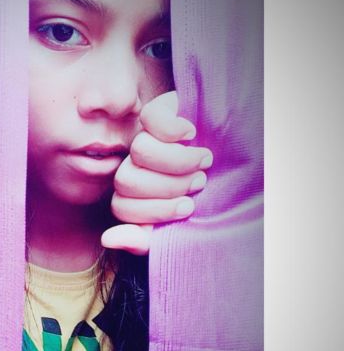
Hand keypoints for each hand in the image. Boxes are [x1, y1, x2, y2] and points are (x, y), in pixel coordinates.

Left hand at [101, 91, 212, 255]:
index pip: (121, 207)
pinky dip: (173, 128)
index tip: (189, 207)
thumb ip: (144, 238)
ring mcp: (145, 137)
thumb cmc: (212, 199)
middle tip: (200, 184)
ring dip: (176, 161)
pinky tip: (192, 134)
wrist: (243, 159)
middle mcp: (135, 166)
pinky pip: (150, 118)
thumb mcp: (182, 226)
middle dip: (166, 187)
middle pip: (125, 180)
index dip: (154, 211)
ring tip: (204, 162)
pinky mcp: (160, 110)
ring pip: (138, 150)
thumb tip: (108, 239)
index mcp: (135, 196)